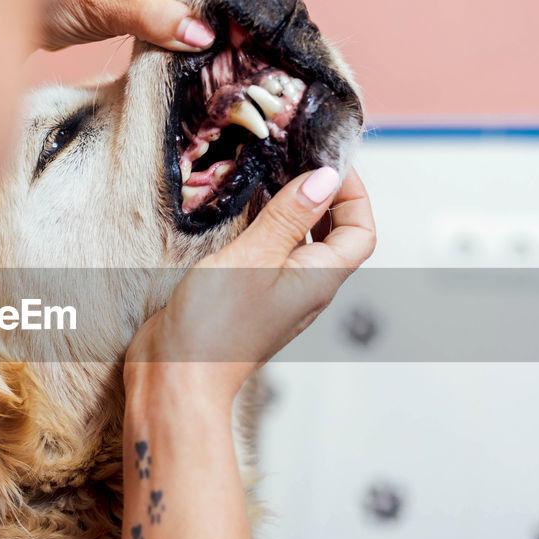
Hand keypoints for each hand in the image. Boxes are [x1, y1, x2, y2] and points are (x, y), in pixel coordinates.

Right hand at [125, 167, 375, 400]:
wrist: (177, 378)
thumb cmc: (214, 327)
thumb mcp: (252, 258)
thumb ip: (288, 216)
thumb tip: (324, 179)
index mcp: (319, 280)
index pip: (360, 231)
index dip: (353, 193)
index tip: (327, 161)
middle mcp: (306, 289)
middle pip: (336, 235)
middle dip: (325, 195)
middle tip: (300, 159)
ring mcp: (279, 295)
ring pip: (303, 244)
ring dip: (295, 209)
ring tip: (273, 175)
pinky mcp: (250, 298)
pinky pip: (273, 255)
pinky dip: (269, 227)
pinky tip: (246, 211)